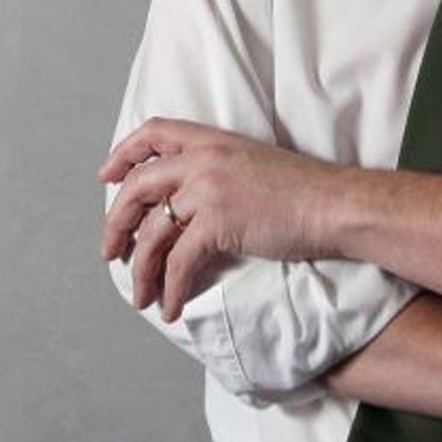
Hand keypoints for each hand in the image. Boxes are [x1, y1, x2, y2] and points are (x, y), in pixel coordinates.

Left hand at [99, 117, 349, 321]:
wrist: (335, 205)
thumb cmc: (303, 190)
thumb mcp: (251, 163)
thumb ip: (216, 170)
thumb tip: (189, 202)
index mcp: (210, 140)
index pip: (151, 133)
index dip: (123, 154)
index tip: (106, 176)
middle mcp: (202, 160)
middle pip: (138, 188)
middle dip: (117, 224)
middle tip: (110, 251)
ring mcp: (208, 191)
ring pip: (153, 233)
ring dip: (140, 270)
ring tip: (139, 296)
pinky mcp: (218, 224)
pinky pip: (178, 263)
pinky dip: (171, 290)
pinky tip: (171, 308)